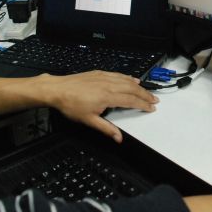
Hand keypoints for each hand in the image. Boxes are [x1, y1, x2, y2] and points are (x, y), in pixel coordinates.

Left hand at [39, 71, 158, 142]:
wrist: (57, 90)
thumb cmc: (70, 104)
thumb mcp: (89, 120)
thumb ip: (106, 128)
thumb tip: (118, 137)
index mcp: (108, 96)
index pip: (131, 101)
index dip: (143, 105)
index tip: (151, 108)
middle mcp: (108, 85)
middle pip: (132, 89)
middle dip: (145, 95)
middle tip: (154, 100)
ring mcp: (104, 77)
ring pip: (126, 80)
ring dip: (138, 86)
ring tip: (146, 91)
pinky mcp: (99, 74)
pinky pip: (118, 74)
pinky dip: (127, 77)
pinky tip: (131, 79)